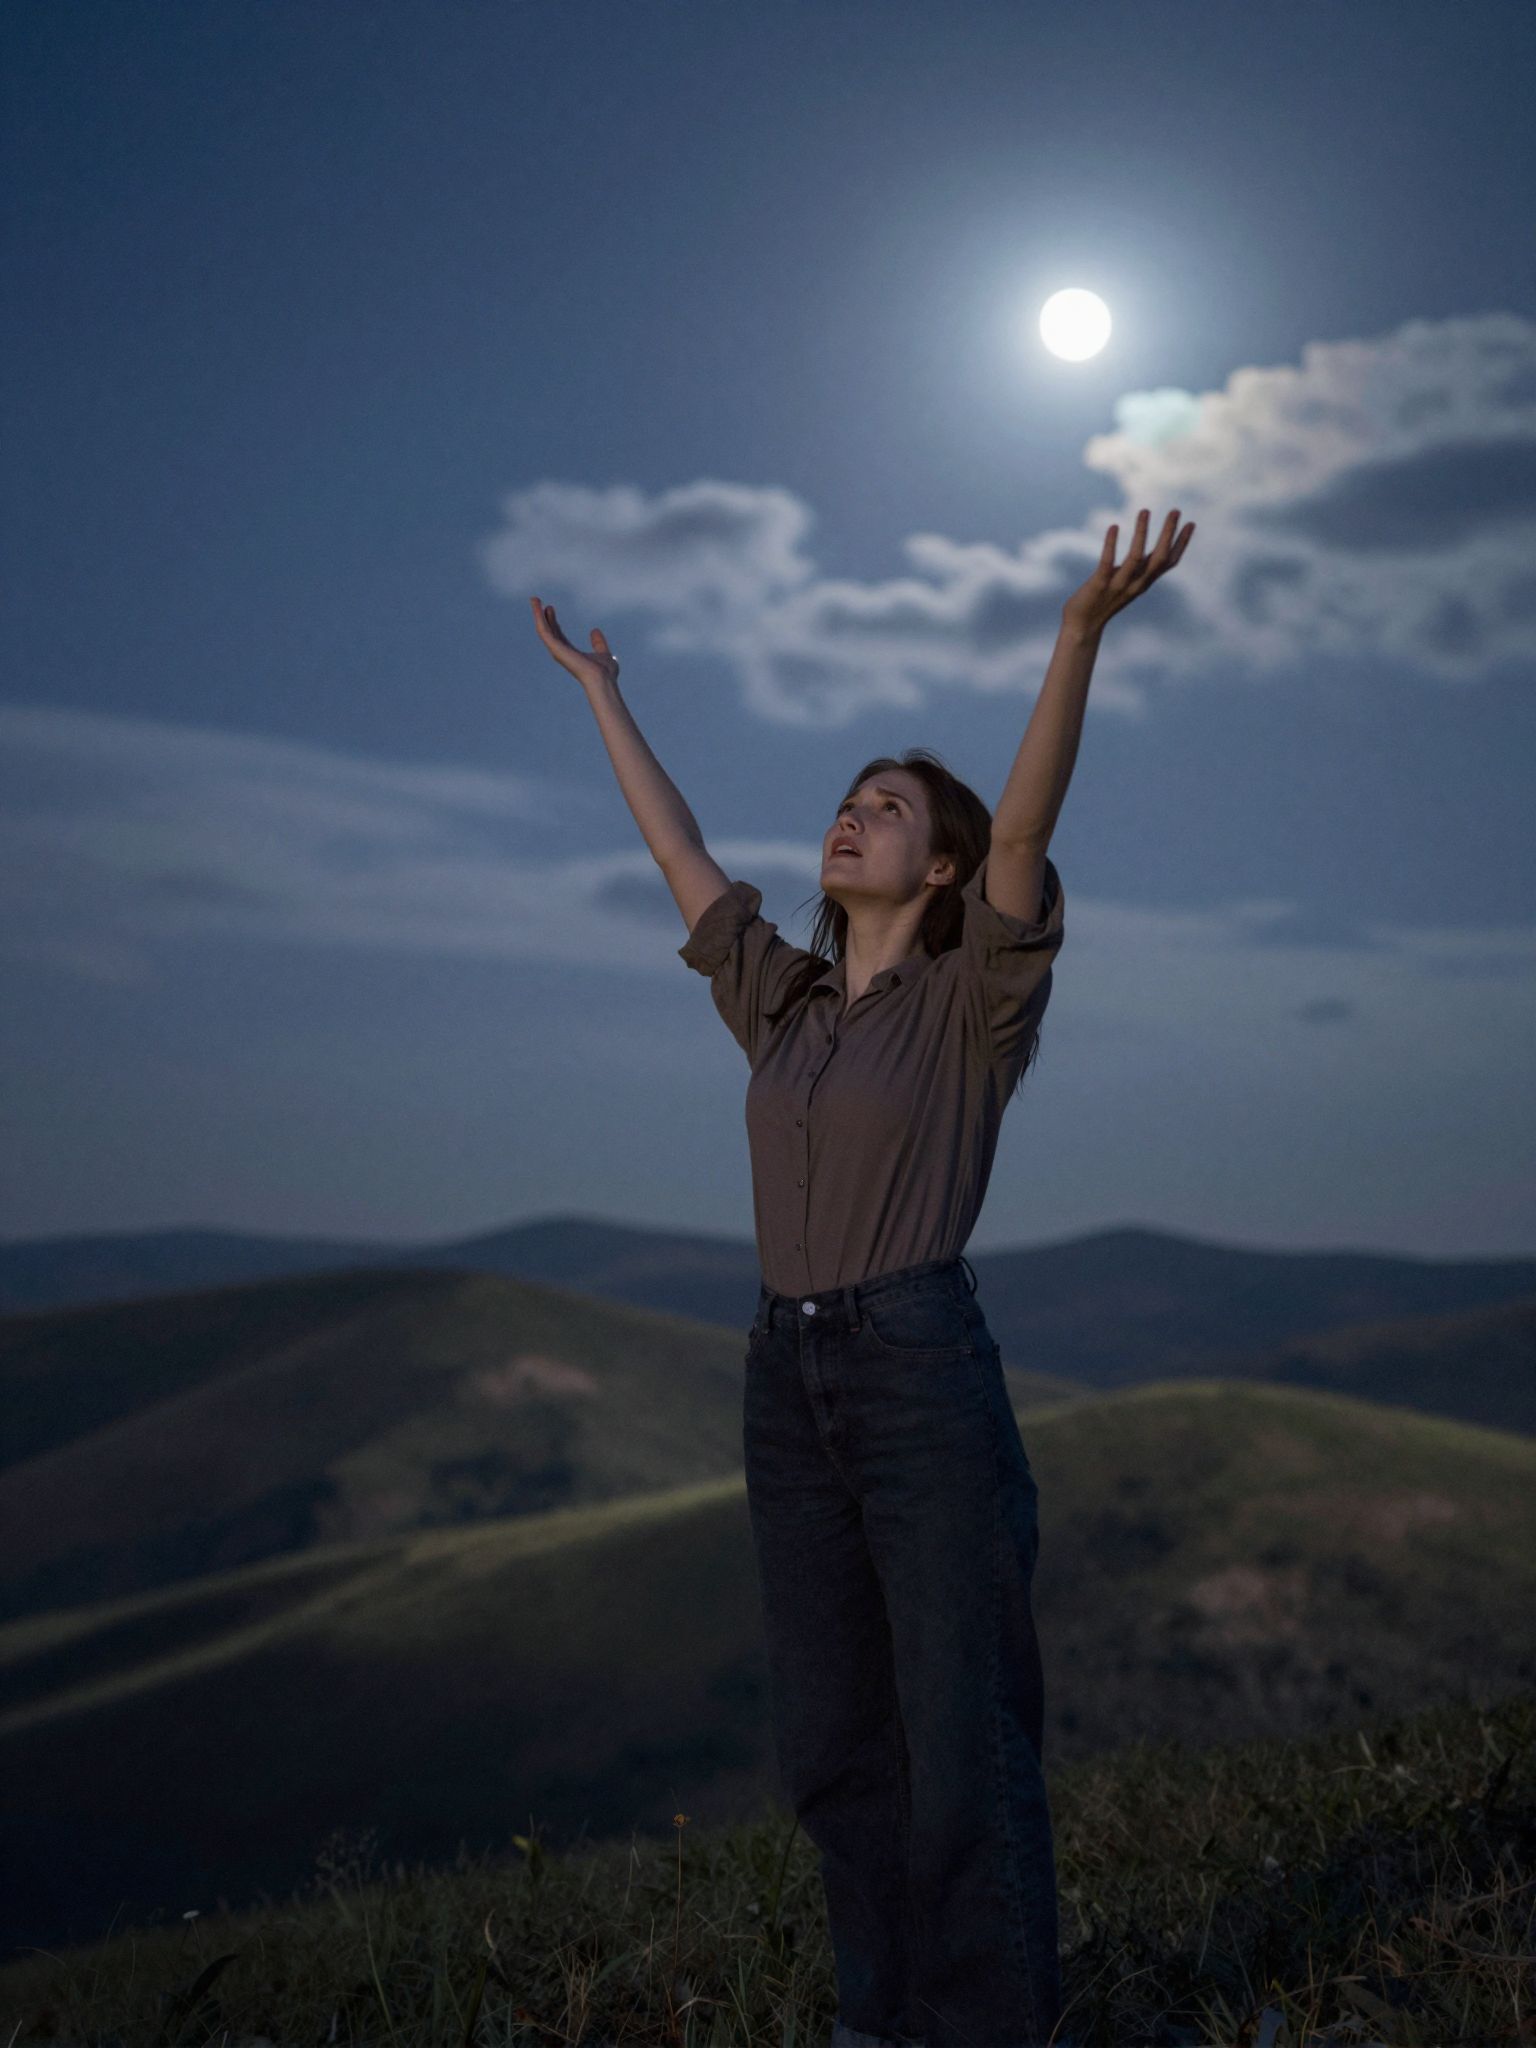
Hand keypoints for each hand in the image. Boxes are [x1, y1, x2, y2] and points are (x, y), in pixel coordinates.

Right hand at [529, 595, 620, 689]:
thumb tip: (595, 630)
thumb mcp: (603, 653)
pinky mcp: (555, 648)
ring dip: (537, 614)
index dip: (553, 622)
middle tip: (537, 601)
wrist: (603, 679)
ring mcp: (557, 650)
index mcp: (570, 653)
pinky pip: (544, 631)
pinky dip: (539, 618)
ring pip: (543, 629)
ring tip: (534, 599)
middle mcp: (561, 652)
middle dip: (542, 616)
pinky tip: (538, 606)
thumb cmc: (605, 672)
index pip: (558, 636)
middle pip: (548, 631)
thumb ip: (598, 643)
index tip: (550, 609)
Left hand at [1061, 508, 1194, 636]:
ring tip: (1145, 511)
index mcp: (1144, 582)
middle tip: (1175, 510)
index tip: (1191, 523)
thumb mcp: (1126, 584)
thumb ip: (1137, 570)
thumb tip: (1145, 552)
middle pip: (1159, 558)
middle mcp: (1136, 584)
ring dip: (1141, 533)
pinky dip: (1111, 544)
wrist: (1083, 627)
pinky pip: (1107, 563)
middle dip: (1169, 534)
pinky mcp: (1099, 585)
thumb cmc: (1103, 601)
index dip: (1181, 544)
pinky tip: (1114, 526)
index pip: (1169, 562)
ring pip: (1135, 558)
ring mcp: (1118, 585)